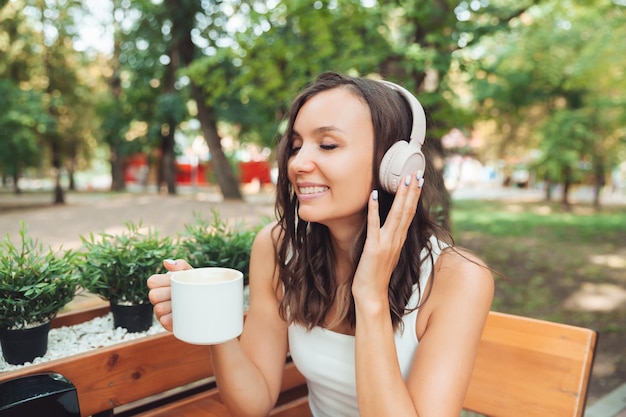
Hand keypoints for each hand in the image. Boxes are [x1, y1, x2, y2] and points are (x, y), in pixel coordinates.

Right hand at [147, 259, 192, 330]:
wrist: (211, 304)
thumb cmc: (198, 285)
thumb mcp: (191, 273)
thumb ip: (180, 265)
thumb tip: (166, 263)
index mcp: (160, 284)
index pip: (152, 281)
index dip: (163, 281)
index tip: (175, 282)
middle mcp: (158, 299)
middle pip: (153, 296)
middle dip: (167, 293)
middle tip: (182, 293)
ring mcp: (161, 312)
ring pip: (158, 309)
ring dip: (172, 306)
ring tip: (185, 304)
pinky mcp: (168, 325)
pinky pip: (165, 322)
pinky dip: (174, 318)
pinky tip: (182, 315)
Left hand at [352, 171, 423, 301]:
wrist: (371, 296)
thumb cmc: (375, 275)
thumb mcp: (385, 253)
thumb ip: (389, 239)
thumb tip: (391, 226)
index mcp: (399, 240)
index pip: (409, 213)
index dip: (414, 196)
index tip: (418, 180)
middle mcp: (396, 240)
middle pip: (407, 211)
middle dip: (412, 190)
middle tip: (416, 172)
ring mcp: (386, 243)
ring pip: (397, 215)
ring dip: (401, 196)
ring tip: (404, 179)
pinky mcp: (373, 248)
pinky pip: (374, 225)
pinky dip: (375, 210)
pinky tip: (374, 195)